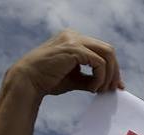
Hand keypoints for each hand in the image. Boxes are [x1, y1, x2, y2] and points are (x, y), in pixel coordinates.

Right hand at [6, 30, 123, 97]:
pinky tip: (93, 88)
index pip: (101, 50)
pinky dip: (101, 77)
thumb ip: (91, 78)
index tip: (116, 86)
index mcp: (73, 39)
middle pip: (108, 50)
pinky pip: (99, 63)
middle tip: (114, 89)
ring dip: (110, 74)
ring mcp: (74, 40)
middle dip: (115, 71)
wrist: (27, 81)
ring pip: (107, 54)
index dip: (112, 68)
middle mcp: (74, 35)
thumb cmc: (47, 80)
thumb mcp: (74, 78)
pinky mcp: (74, 49)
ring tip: (102, 90)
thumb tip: (109, 85)